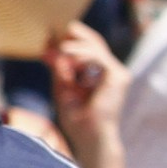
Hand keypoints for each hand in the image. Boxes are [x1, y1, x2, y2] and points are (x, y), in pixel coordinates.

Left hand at [45, 23, 117, 144]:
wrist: (89, 137)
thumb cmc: (78, 120)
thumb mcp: (63, 88)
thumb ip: (59, 68)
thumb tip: (48, 48)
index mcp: (100, 75)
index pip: (87, 49)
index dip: (70, 40)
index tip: (49, 37)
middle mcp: (111, 72)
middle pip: (94, 42)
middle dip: (74, 34)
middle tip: (56, 30)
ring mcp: (117, 73)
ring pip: (96, 45)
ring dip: (75, 43)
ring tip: (59, 45)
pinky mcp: (118, 76)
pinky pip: (98, 56)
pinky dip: (81, 52)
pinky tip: (67, 52)